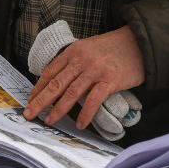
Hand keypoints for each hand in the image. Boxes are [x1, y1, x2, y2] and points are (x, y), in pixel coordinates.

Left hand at [23, 26, 144, 128]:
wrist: (139, 43)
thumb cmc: (113, 47)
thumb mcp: (88, 48)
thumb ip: (74, 62)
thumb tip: (58, 81)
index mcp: (73, 51)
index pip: (50, 72)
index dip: (38, 88)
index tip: (30, 100)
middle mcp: (81, 60)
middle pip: (56, 84)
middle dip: (40, 101)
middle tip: (29, 114)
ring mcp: (95, 70)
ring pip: (71, 93)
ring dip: (58, 110)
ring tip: (49, 121)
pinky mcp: (110, 80)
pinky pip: (93, 100)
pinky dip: (85, 114)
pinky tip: (79, 124)